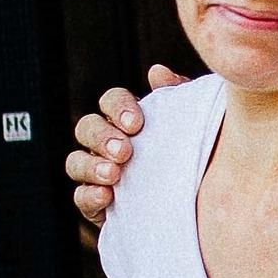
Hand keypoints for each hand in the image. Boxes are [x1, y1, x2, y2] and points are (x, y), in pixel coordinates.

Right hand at [65, 64, 184, 226]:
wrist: (202, 204)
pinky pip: (80, 197)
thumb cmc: (195, 158)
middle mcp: (107, 144)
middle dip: (102, 136)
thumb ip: (178, 96)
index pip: (111, 101)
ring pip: (75, 161)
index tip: (136, 124)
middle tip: (124, 152)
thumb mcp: (194, 125)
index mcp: (128, 121)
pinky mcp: (96, 205)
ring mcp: (98, 174)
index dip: (118, 107)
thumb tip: (157, 72)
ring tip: (114, 174)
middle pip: (86, 127)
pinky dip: (89, 195)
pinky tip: (106, 196)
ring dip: (91, 166)